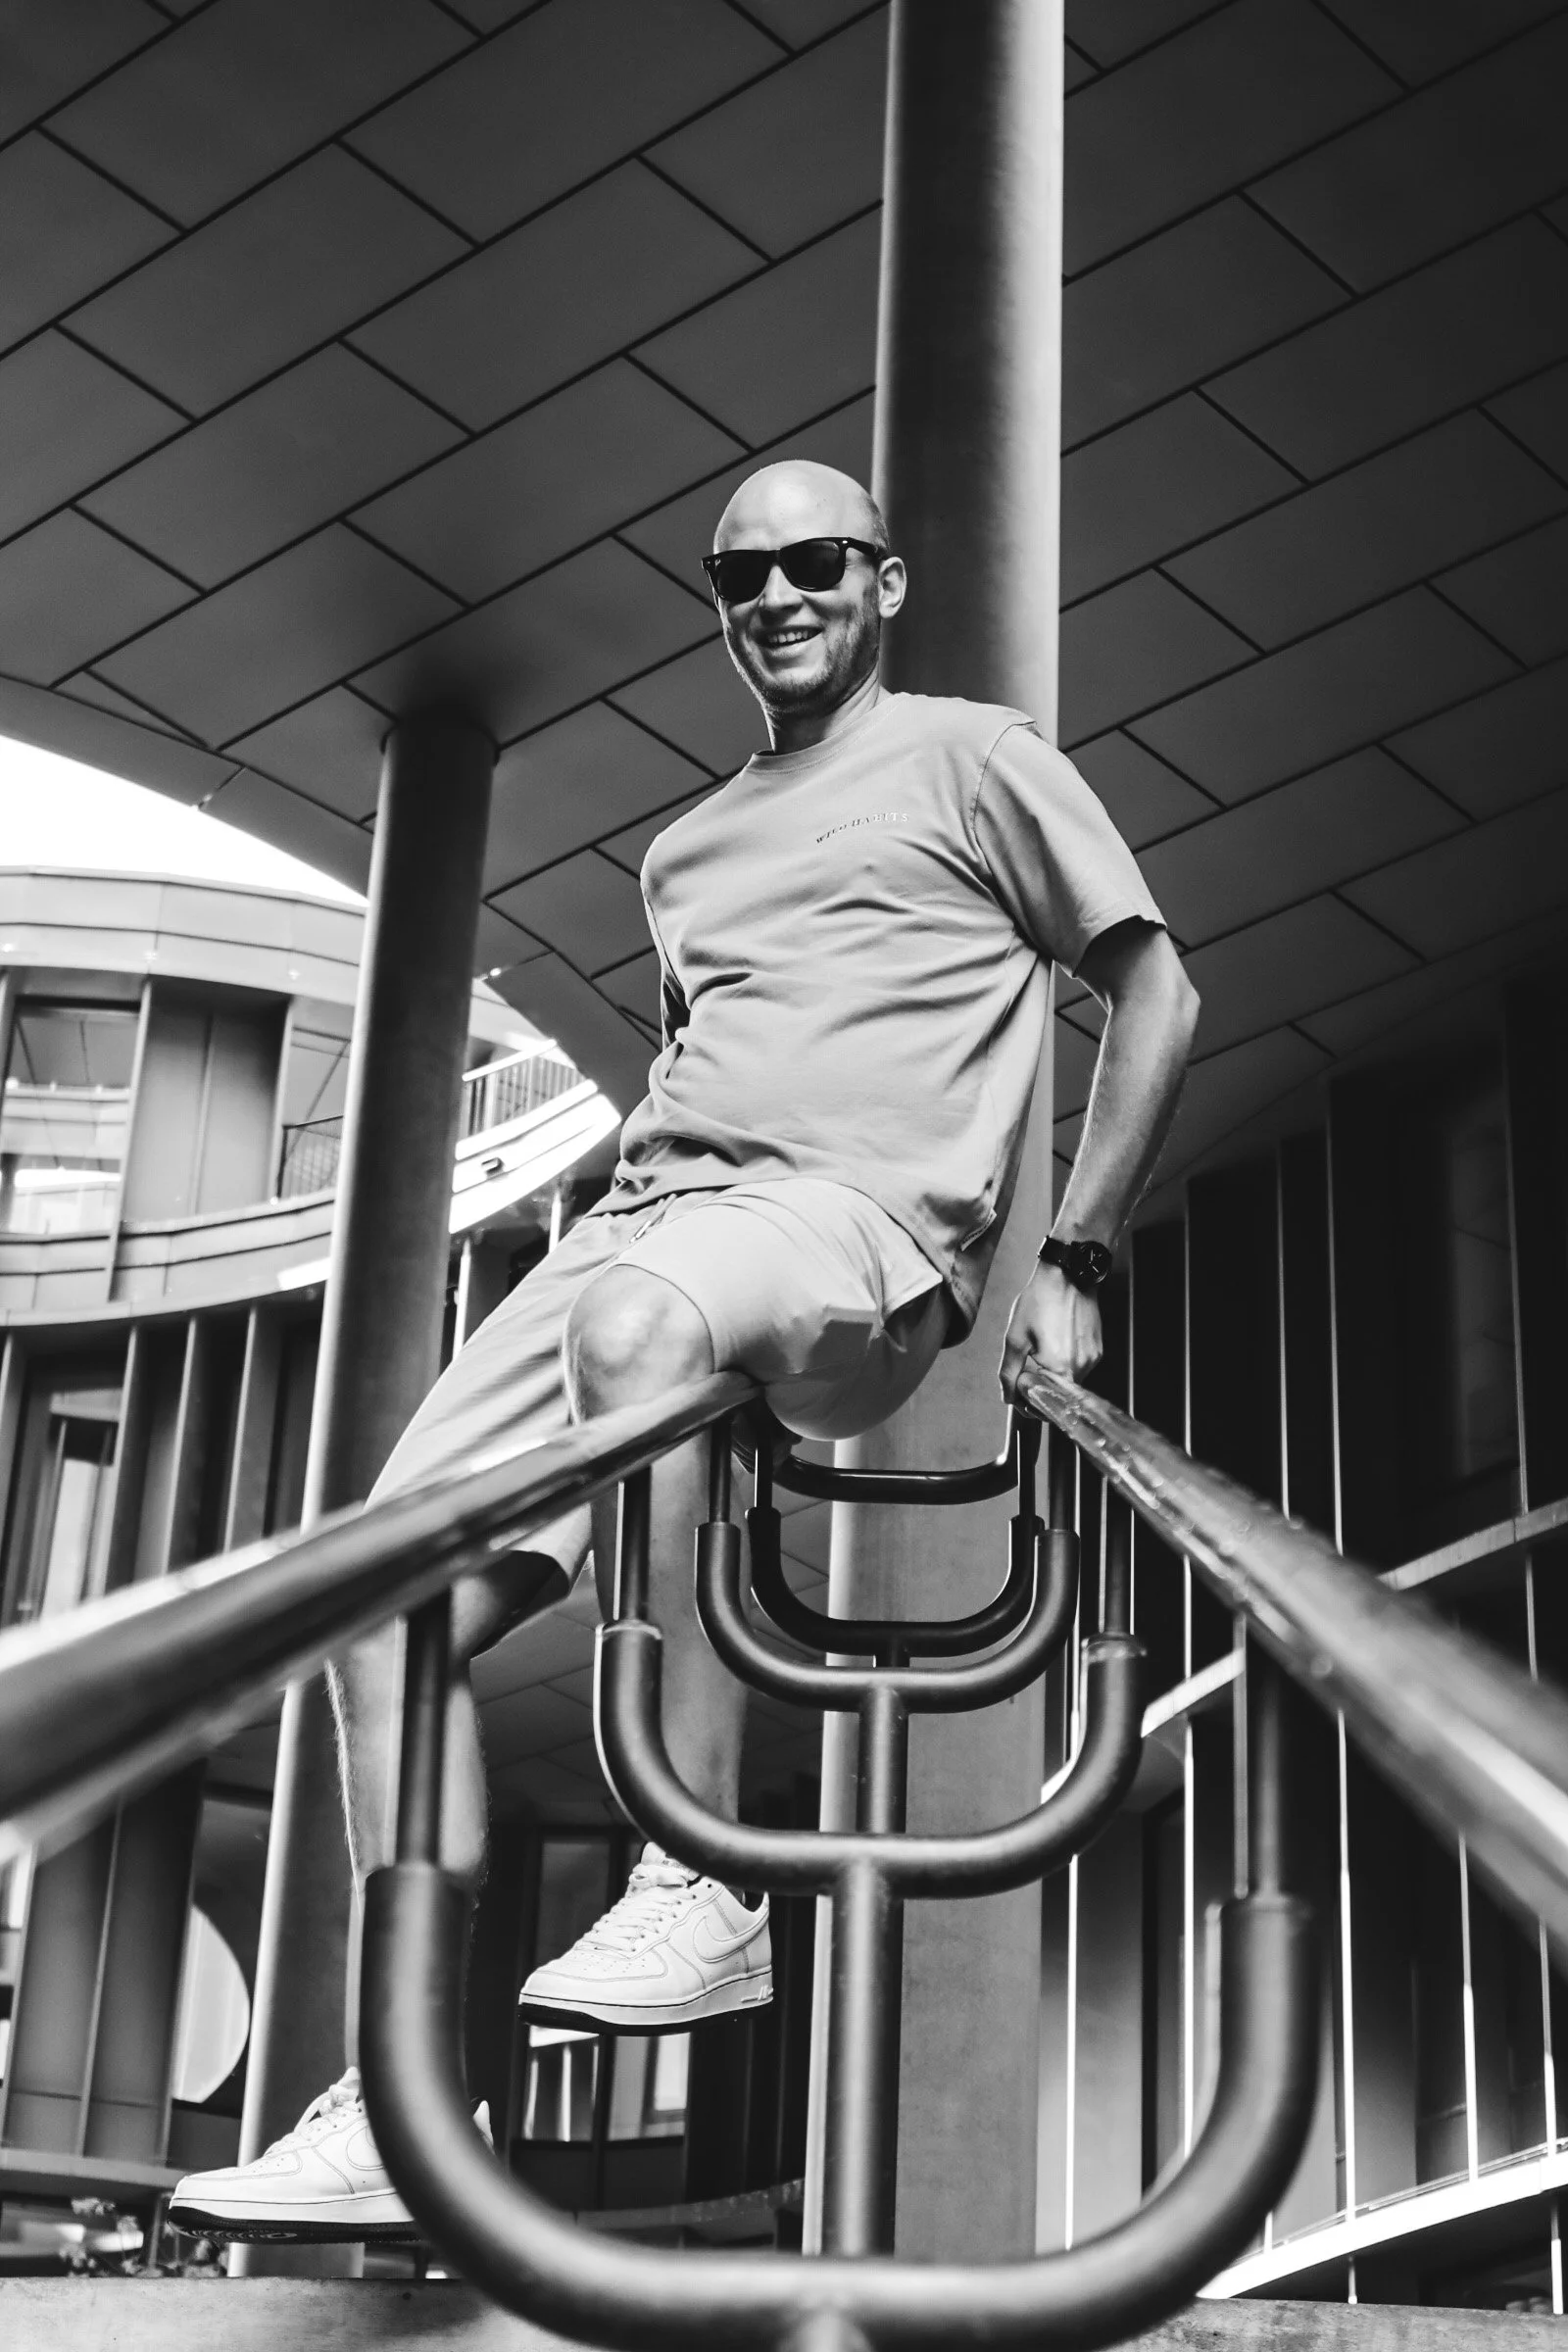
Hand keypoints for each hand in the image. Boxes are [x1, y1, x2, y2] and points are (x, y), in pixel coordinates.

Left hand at [999, 1263, 1102, 1404]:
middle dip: (1039, 1386)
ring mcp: (1092, 1360)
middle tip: (1025, 1369)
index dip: (1027, 1402)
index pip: (1044, 1406)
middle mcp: (1081, 1369)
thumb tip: (1008, 1396)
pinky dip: (1064, 1362)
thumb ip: (1009, 1372)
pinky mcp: (1098, 1350)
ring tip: (1041, 1349)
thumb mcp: (1015, 1338)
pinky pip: (1078, 1366)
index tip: (1017, 1391)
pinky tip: (1055, 1342)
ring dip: (1051, 1374)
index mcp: (1059, 1370)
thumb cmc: (1040, 1301)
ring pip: (1068, 1380)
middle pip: (1057, 1394)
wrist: (1068, 1275)